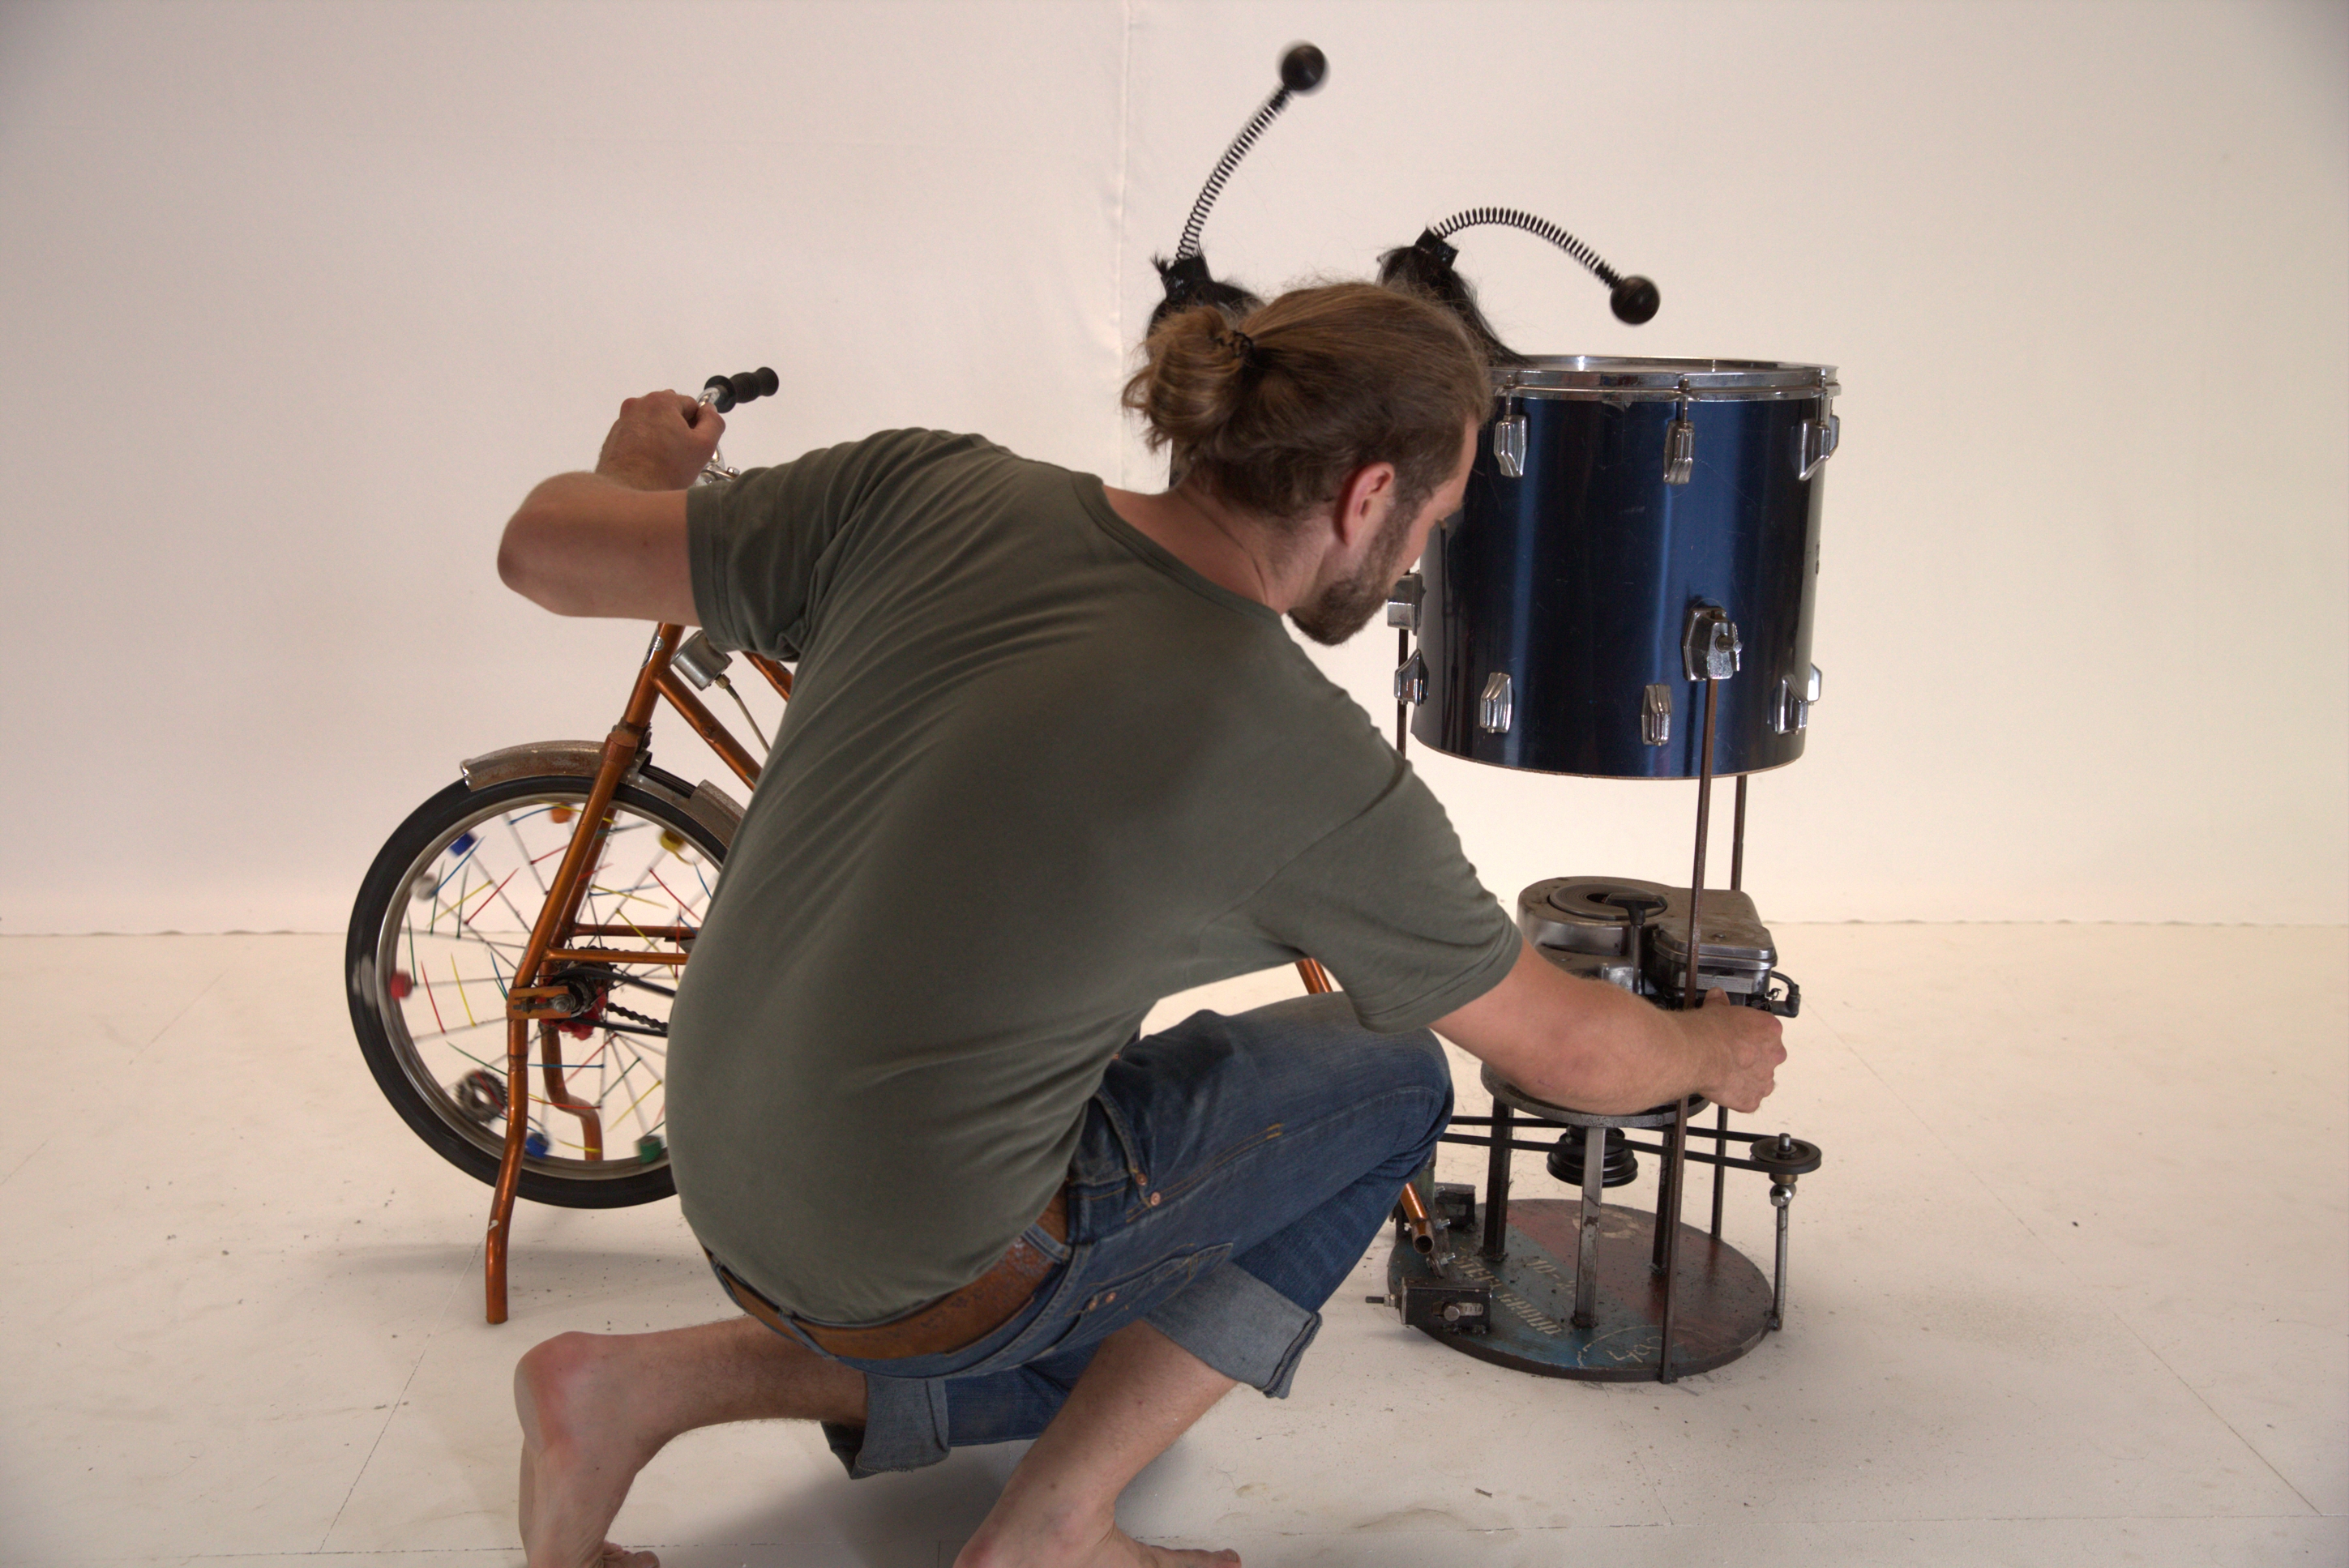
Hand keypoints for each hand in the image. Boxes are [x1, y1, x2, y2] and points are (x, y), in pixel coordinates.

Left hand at [595, 391, 724, 491]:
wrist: (628, 491)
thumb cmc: (665, 471)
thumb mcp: (704, 446)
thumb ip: (713, 422)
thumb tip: (709, 410)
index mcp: (661, 401)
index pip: (691, 404)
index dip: (698, 426)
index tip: (694, 444)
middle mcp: (639, 404)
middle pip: (670, 410)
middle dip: (679, 428)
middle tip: (682, 453)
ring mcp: (624, 419)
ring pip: (654, 422)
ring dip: (663, 435)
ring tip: (665, 460)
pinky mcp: (615, 435)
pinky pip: (639, 433)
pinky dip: (647, 443)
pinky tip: (651, 463)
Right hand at [1679, 990, 1785, 1112]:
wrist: (1696, 1054)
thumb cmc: (1709, 1033)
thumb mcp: (1715, 1007)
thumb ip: (1721, 1003)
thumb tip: (1717, 997)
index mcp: (1770, 1029)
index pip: (1767, 1032)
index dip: (1751, 1035)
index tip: (1738, 1036)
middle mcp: (1774, 1054)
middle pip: (1768, 1056)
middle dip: (1752, 1057)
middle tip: (1731, 1054)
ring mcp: (1764, 1079)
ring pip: (1760, 1079)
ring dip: (1746, 1077)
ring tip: (1725, 1072)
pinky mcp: (1752, 1099)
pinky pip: (1748, 1099)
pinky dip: (1738, 1095)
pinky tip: (1723, 1087)